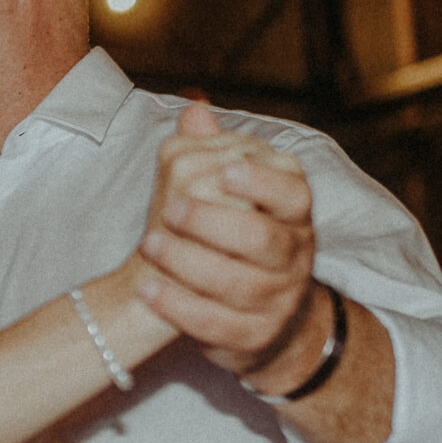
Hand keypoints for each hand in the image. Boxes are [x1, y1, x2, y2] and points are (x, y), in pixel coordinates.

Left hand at [135, 103, 319, 384]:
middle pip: (263, 239)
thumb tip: (194, 107)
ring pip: (238, 284)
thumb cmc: (240, 240)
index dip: (262, 182)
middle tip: (171, 209)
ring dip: (188, 262)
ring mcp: (276, 300)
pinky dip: (177, 306)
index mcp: (293, 215)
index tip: (224, 169)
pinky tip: (147, 289)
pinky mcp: (251, 336)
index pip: (293, 193)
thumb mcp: (237, 196)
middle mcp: (294, 258)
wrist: (262, 315)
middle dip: (215, 221)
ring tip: (150, 243)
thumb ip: (215, 152)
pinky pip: (214, 324)